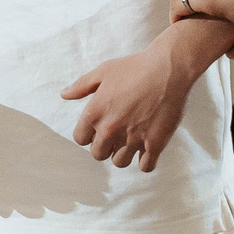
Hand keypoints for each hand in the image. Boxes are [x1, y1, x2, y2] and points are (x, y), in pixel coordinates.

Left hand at [63, 22, 224, 169]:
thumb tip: (64, 94)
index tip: (100, 127)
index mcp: (94, 114)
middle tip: (118, 134)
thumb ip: (81, 85)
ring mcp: (132, 139)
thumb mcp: (104, 71)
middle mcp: (110, 130)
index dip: (89, 134)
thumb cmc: (135, 67)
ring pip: (119, 162)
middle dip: (105, 146)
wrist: (169, 68)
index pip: (80, 139)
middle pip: (98, 154)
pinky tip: (148, 149)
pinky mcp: (154, 144)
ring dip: (123, 154)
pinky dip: (146, 161)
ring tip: (132, 141)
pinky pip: (145, 166)